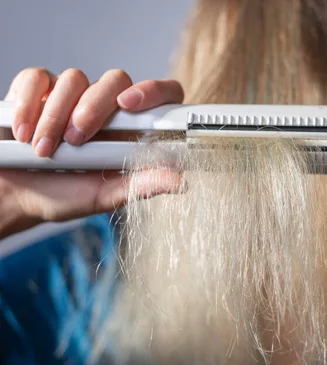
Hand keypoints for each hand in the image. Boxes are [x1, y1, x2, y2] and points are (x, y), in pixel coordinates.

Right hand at [0, 68, 185, 237]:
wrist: (16, 195)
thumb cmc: (66, 194)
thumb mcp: (107, 196)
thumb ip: (142, 185)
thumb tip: (183, 181)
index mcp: (133, 128)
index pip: (161, 94)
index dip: (153, 91)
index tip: (129, 104)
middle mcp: (107, 105)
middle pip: (116, 80)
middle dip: (93, 109)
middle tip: (76, 140)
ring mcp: (73, 93)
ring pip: (74, 78)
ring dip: (55, 116)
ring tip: (43, 150)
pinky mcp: (37, 88)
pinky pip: (37, 78)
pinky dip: (28, 104)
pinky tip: (22, 133)